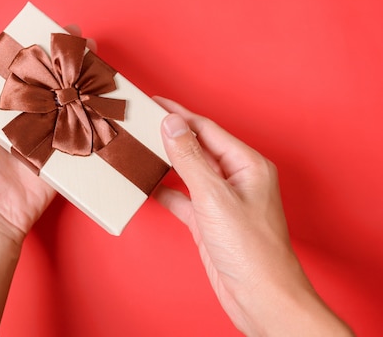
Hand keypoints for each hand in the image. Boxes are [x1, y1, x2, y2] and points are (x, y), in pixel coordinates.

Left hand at [0, 26, 94, 238]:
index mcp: (7, 105)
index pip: (27, 70)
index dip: (42, 49)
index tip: (57, 31)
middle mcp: (32, 116)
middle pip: (55, 82)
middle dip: (72, 61)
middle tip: (87, 43)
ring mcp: (52, 134)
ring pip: (74, 102)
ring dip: (89, 82)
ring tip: (101, 63)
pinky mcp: (67, 154)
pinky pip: (84, 132)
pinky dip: (98, 116)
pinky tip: (111, 98)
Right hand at [153, 97, 351, 335]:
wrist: (259, 296)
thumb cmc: (251, 249)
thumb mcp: (214, 197)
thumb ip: (191, 159)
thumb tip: (172, 124)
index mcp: (247, 164)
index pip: (207, 129)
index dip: (178, 114)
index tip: (154, 103)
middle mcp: (236, 178)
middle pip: (197, 147)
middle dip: (170, 134)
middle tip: (141, 121)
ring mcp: (222, 200)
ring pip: (189, 171)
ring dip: (166, 160)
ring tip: (141, 147)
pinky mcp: (210, 221)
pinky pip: (183, 197)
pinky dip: (166, 190)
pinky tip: (148, 185)